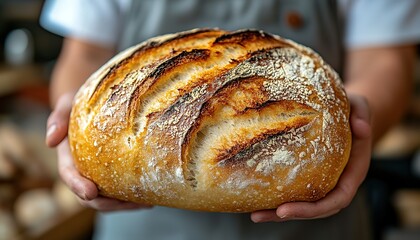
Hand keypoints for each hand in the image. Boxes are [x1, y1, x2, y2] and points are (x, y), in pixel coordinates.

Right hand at [46, 93, 151, 210]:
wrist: (94, 103)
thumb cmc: (79, 102)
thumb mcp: (68, 104)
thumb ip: (58, 118)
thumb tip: (50, 141)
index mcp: (68, 157)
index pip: (69, 175)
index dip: (78, 186)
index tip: (90, 193)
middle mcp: (83, 170)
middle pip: (90, 196)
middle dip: (107, 203)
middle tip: (129, 203)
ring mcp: (98, 175)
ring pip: (108, 198)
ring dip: (124, 205)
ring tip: (145, 203)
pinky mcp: (113, 174)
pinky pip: (121, 190)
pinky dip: (133, 198)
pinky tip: (150, 198)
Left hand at [250, 94, 371, 221]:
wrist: (347, 114)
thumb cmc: (353, 111)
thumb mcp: (360, 106)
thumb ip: (362, 114)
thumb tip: (361, 128)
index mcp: (352, 172)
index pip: (337, 199)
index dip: (313, 209)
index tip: (287, 210)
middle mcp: (337, 182)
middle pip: (316, 208)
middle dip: (289, 214)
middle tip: (258, 215)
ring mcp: (323, 181)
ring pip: (303, 204)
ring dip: (278, 212)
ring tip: (254, 214)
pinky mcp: (309, 176)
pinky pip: (296, 191)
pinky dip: (278, 197)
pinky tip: (257, 199)